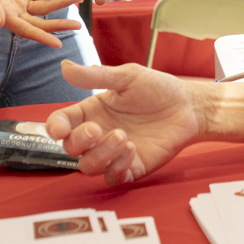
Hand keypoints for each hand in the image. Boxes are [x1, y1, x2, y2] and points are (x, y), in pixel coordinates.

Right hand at [0, 0, 81, 46]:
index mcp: (4, 16)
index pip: (26, 30)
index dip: (42, 37)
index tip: (58, 44)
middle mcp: (13, 13)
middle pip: (40, 22)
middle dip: (58, 24)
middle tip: (78, 25)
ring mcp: (18, 4)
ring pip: (43, 8)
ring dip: (61, 4)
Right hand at [46, 61, 200, 184]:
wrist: (188, 106)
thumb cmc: (158, 89)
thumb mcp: (128, 77)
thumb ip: (96, 75)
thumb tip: (65, 66)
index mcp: (92, 112)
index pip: (62, 123)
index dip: (55, 127)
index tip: (59, 128)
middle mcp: (99, 134)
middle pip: (71, 149)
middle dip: (78, 141)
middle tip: (97, 129)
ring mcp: (113, 153)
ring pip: (88, 166)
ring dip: (100, 154)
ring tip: (122, 137)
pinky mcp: (131, 168)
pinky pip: (113, 177)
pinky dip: (118, 167)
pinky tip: (132, 150)